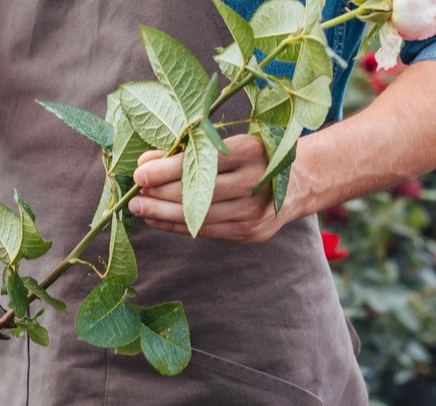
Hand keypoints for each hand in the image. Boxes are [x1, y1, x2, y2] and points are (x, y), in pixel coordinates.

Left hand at [127, 134, 297, 241]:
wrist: (302, 180)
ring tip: (139, 209)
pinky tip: (157, 221)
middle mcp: (255, 182)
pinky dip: (176, 226)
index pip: (201, 162)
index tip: (139, 173)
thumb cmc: (255, 155)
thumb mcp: (228, 143)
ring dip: (162, 214)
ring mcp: (254, 211)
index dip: (166, 170)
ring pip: (198, 216)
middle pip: (197, 192)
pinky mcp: (250, 232)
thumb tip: (145, 162)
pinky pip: (205, 231)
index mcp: (251, 152)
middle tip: (133, 195)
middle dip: (159, 195)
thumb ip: (188, 151)